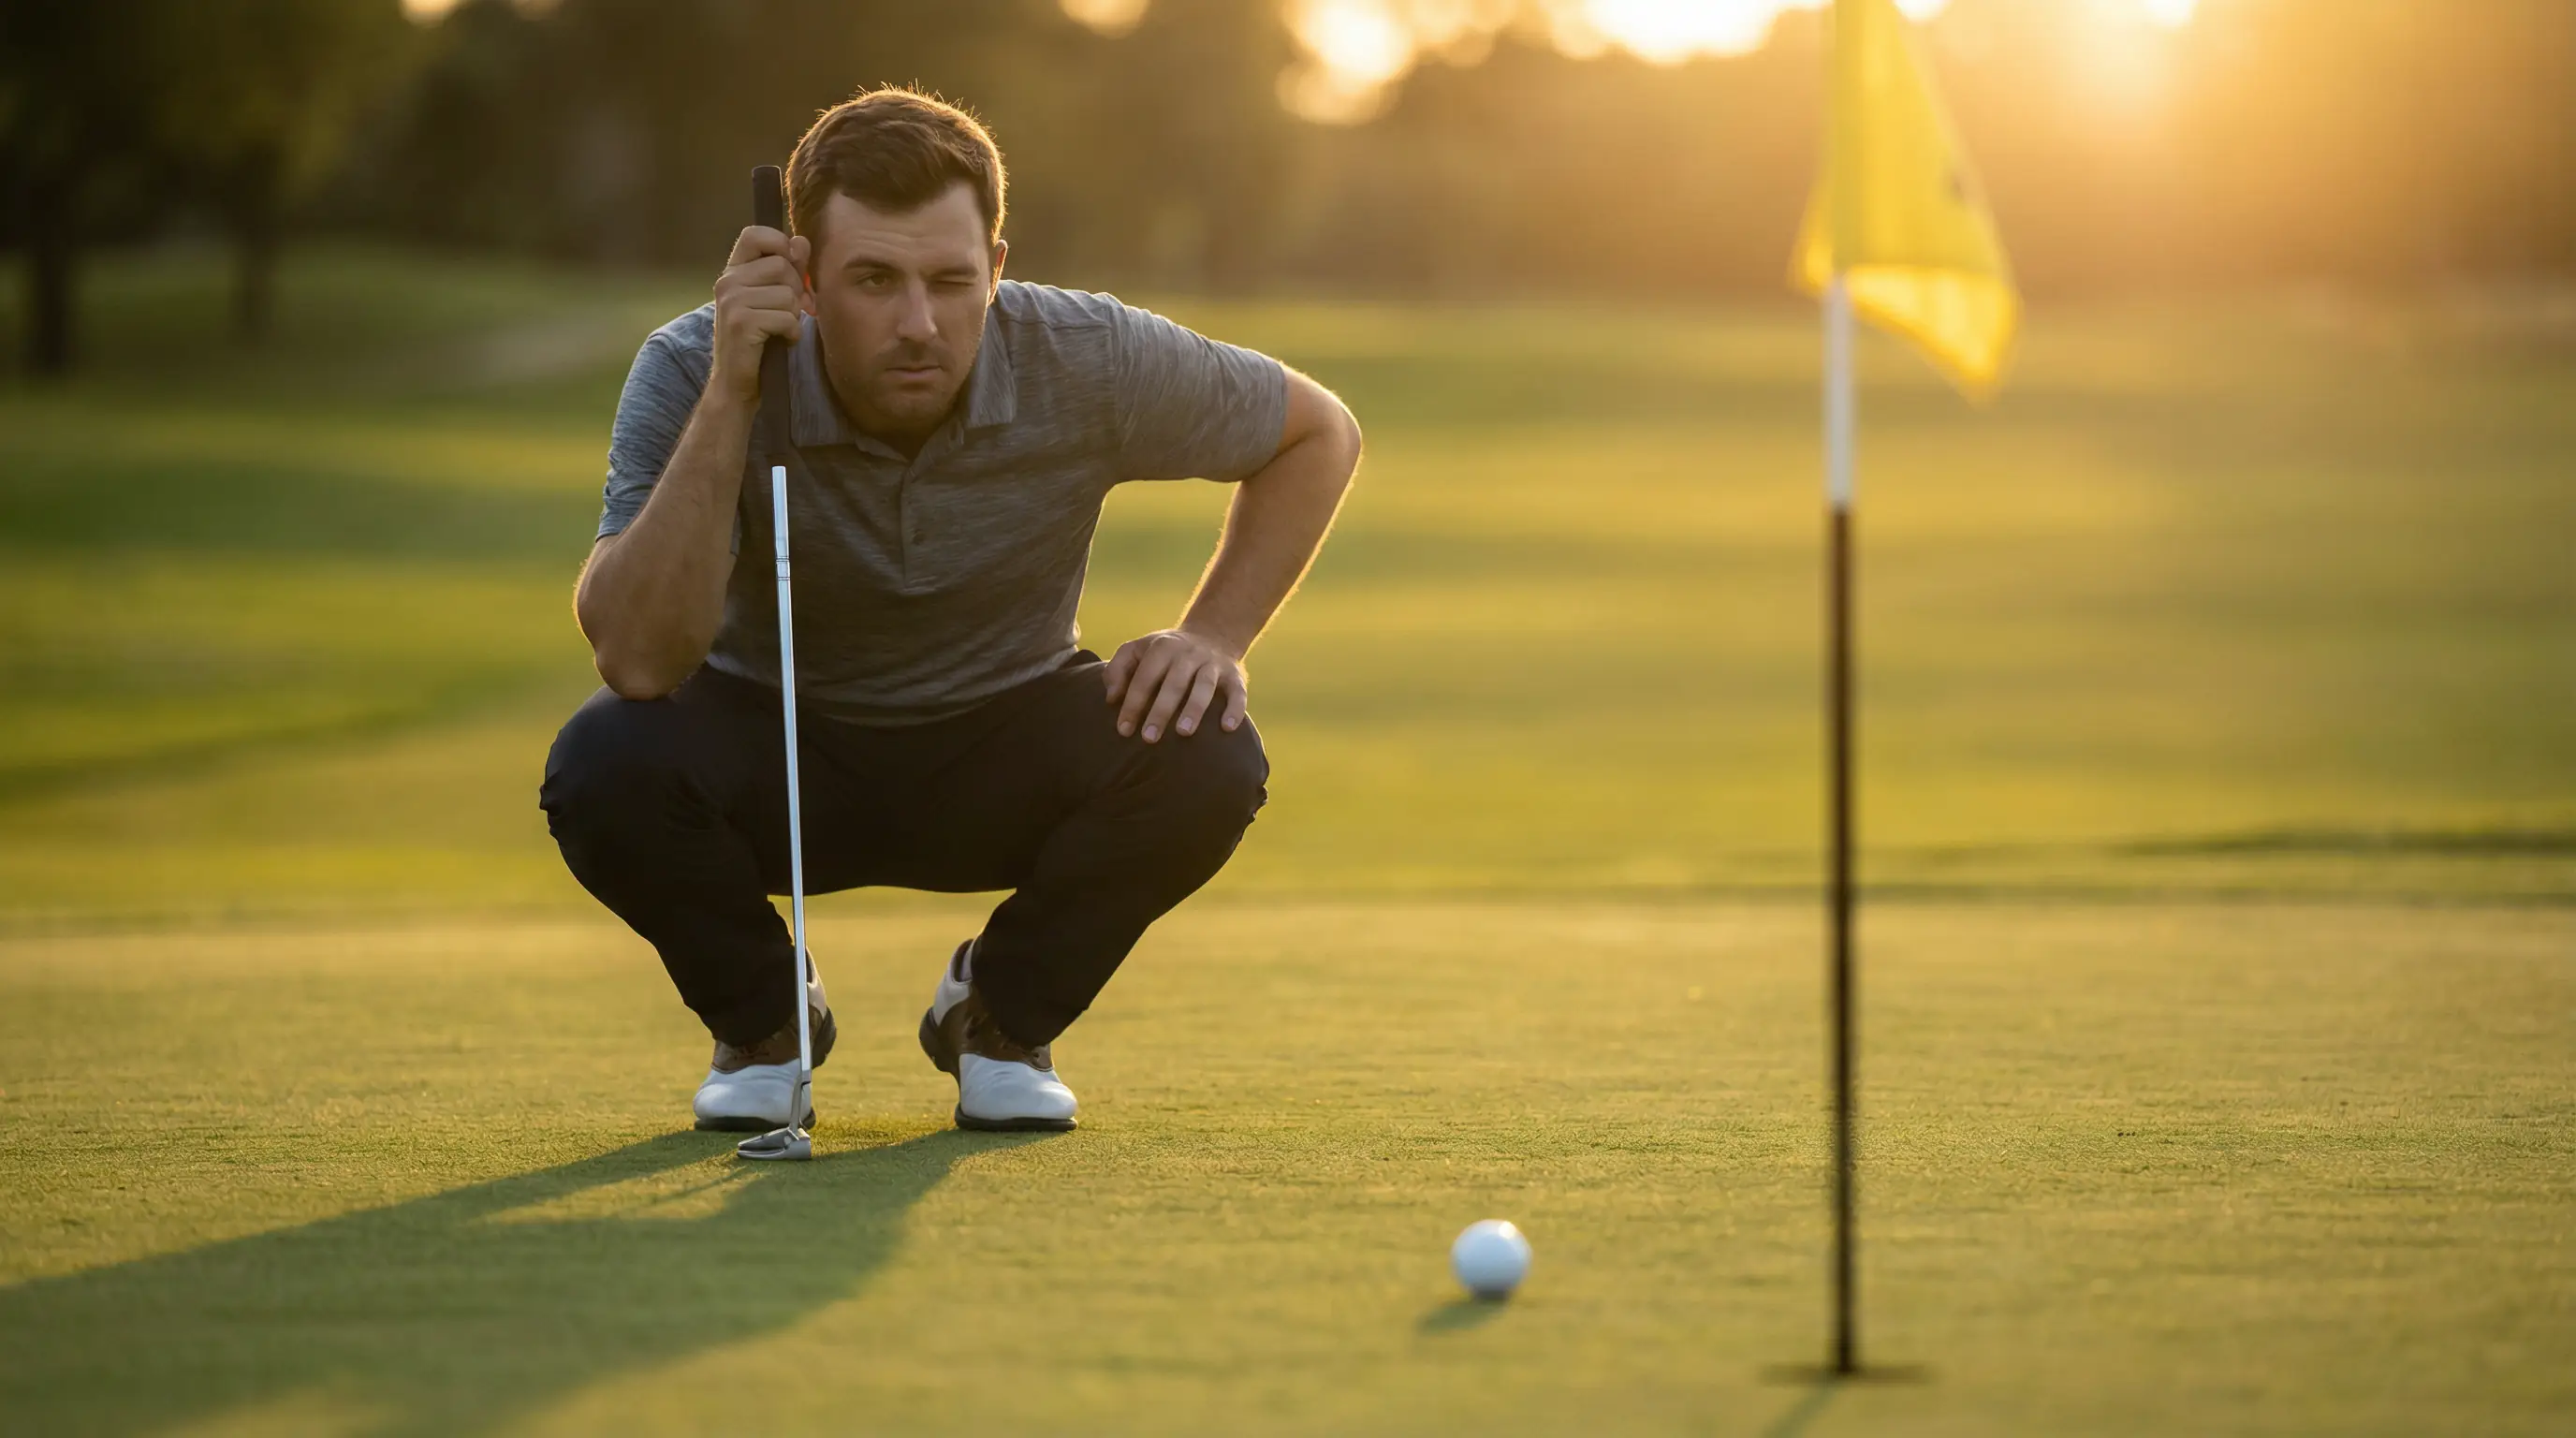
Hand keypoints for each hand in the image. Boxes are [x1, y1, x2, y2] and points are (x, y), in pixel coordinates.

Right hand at [709, 225, 812, 405]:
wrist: (736, 385)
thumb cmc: (759, 341)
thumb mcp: (772, 299)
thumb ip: (788, 269)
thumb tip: (801, 241)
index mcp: (733, 271)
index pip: (755, 234)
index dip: (779, 245)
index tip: (788, 269)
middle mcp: (727, 281)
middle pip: (782, 265)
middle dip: (794, 291)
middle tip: (784, 313)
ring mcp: (731, 301)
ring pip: (788, 294)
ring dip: (793, 316)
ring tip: (779, 330)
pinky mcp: (740, 323)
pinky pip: (786, 318)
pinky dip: (791, 334)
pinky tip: (779, 341)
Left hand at [1103, 629, 1247, 742]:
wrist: (1212, 634)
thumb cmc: (1165, 653)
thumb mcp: (1139, 650)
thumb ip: (1118, 669)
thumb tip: (1111, 698)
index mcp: (1162, 647)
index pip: (1145, 676)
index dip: (1133, 703)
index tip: (1124, 730)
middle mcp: (1188, 654)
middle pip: (1174, 683)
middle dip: (1161, 711)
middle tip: (1149, 738)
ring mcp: (1213, 664)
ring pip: (1205, 686)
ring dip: (1194, 708)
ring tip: (1183, 732)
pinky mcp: (1235, 676)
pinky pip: (1238, 692)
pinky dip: (1235, 709)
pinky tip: (1227, 728)